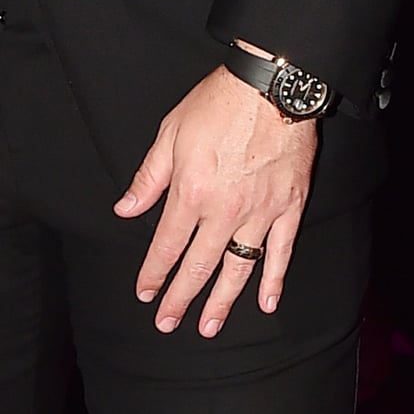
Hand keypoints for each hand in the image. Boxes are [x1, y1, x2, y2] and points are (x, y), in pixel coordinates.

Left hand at [114, 60, 318, 334]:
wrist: (272, 86)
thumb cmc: (217, 104)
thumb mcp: (170, 133)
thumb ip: (148, 178)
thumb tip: (125, 210)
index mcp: (190, 193)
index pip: (167, 246)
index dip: (153, 273)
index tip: (144, 294)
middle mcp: (223, 210)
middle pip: (198, 266)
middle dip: (180, 298)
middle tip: (167, 323)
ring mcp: (260, 212)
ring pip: (238, 268)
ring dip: (221, 301)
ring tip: (208, 327)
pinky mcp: (289, 206)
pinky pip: (281, 252)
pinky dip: (274, 280)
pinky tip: (265, 304)